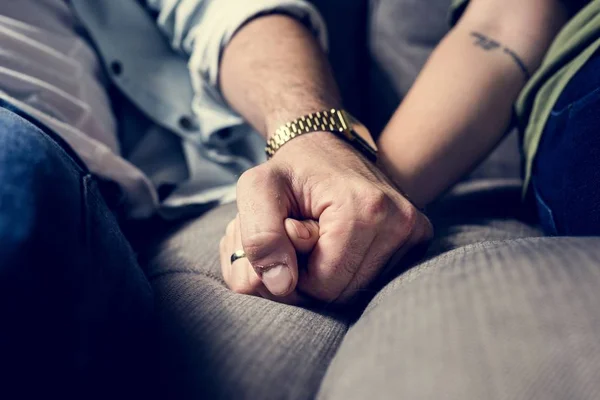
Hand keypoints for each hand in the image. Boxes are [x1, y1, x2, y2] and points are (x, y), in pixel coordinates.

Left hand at [231, 132, 432, 303]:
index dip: (295, 274)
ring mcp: (414, 230)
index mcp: (364, 208)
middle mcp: (400, 221)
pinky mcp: (417, 237)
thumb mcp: (257, 190)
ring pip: (360, 290)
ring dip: (331, 273)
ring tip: (320, 236)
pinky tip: (341, 241)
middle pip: (345, 293)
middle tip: (303, 236)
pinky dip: (351, 268)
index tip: (289, 237)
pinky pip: (376, 279)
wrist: (326, 146)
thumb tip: (281, 285)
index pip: (324, 285)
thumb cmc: (290, 170)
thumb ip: (260, 237)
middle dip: (313, 276)